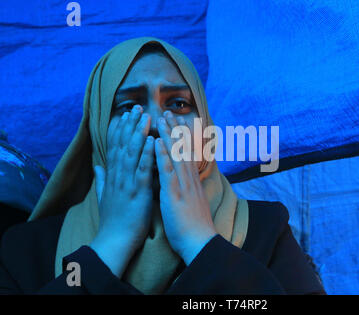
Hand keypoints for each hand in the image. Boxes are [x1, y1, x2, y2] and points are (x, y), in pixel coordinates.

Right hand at [90, 105, 153, 277]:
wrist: (116, 241)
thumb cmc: (114, 220)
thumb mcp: (105, 197)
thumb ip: (102, 179)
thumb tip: (98, 165)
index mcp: (114, 176)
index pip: (116, 148)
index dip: (120, 130)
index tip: (125, 114)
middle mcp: (119, 176)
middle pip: (123, 146)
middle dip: (130, 125)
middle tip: (136, 107)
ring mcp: (127, 183)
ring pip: (132, 154)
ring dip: (138, 134)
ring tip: (145, 117)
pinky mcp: (137, 192)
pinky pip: (142, 170)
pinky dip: (146, 155)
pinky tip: (150, 141)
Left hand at [155, 110, 216, 264]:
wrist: (201, 242)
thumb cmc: (194, 227)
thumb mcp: (191, 203)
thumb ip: (187, 190)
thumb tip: (184, 182)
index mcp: (191, 181)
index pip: (186, 154)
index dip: (180, 138)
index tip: (174, 123)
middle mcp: (189, 179)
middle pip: (183, 149)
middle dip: (175, 129)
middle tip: (168, 111)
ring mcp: (183, 185)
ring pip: (176, 154)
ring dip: (169, 134)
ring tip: (162, 117)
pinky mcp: (175, 194)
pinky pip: (168, 171)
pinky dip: (163, 154)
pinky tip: (158, 141)